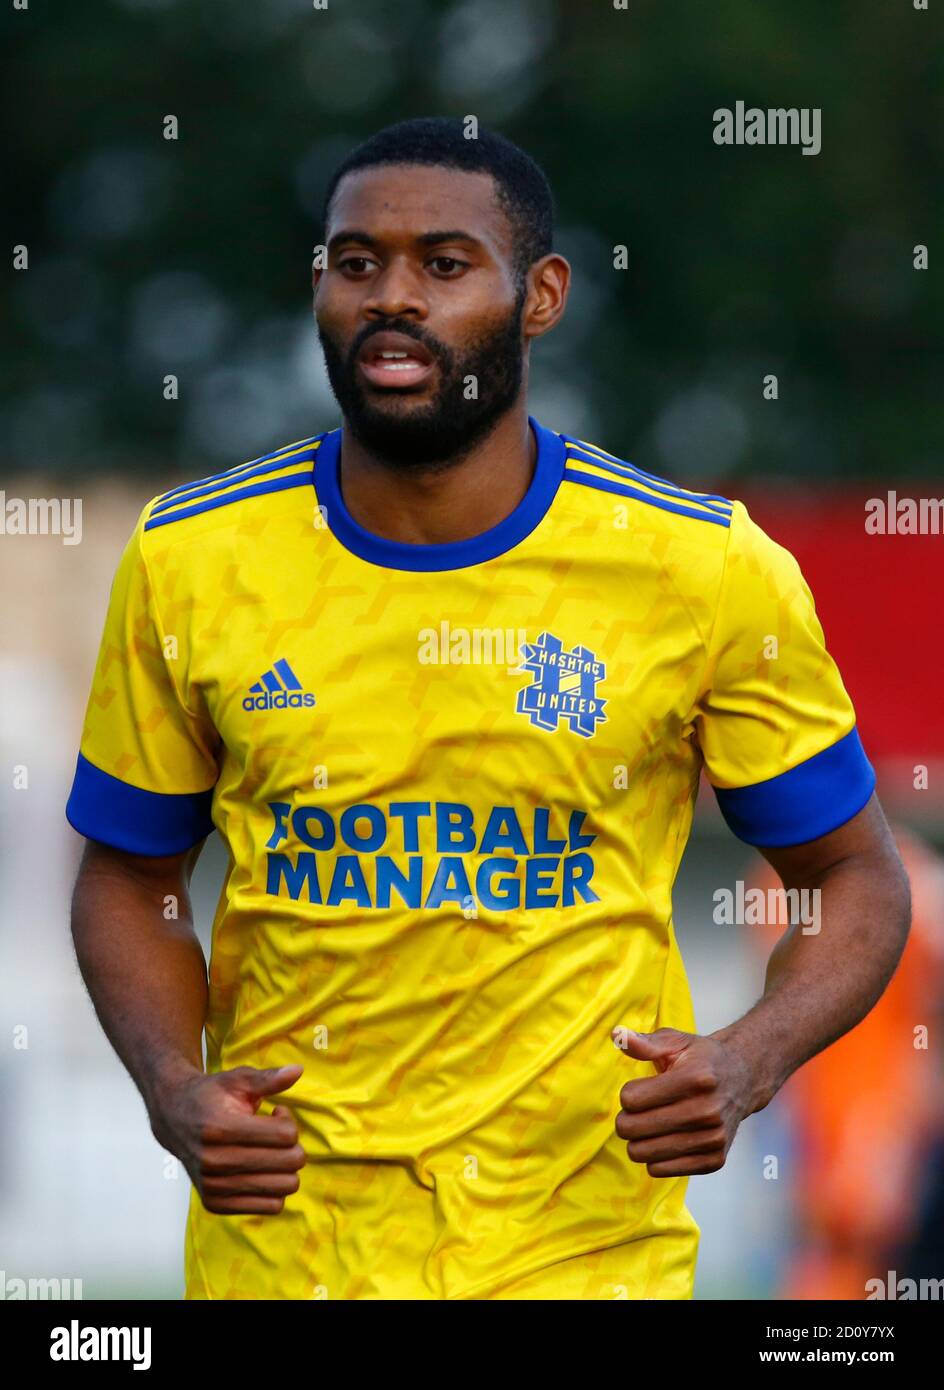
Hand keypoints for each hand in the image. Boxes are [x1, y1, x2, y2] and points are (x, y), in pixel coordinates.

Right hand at [148, 1062, 306, 1214]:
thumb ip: (268, 1078)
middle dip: (292, 1145)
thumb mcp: (238, 1080)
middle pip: (289, 1163)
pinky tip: (261, 1168)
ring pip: (283, 1188)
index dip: (288, 1121)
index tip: (276, 1113)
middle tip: (275, 1133)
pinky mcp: (215, 1203)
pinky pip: (270, 1206)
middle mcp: (214, 1161)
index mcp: (221, 1128)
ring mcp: (213, 1186)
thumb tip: (298, 1070)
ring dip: (285, 1168)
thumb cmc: (210, 1097)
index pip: (285, 1136)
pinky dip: (274, 1187)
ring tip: (268, 1150)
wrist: (174, 1119)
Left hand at [612, 1027, 757, 1176]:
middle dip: (626, 1119)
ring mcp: (713, 1139)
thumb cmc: (703, 1059)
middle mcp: (707, 1111)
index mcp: (695, 1078)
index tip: (639, 1089)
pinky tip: (666, 1139)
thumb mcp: (676, 1042)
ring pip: (643, 1153)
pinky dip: (655, 1156)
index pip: (632, 1099)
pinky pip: (660, 1170)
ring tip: (650, 1124)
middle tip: (638, 1110)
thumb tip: (617, 1035)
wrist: (743, 1080)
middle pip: (633, 1129)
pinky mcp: (714, 1160)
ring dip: (638, 1140)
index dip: (627, 1094)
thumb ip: (644, 1042)